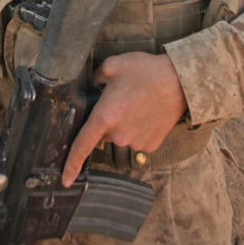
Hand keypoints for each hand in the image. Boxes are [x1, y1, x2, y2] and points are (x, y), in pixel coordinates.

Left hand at [62, 52, 186, 186]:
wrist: (179, 82)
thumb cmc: (145, 71)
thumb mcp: (112, 65)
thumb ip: (96, 78)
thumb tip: (94, 86)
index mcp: (105, 117)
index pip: (82, 146)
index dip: (71, 164)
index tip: (64, 180)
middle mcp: (118, 135)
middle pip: (103, 134)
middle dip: (107, 120)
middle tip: (121, 99)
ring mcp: (135, 142)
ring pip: (120, 136)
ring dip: (124, 123)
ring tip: (137, 102)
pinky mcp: (150, 145)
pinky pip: (136, 138)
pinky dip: (138, 128)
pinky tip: (146, 111)